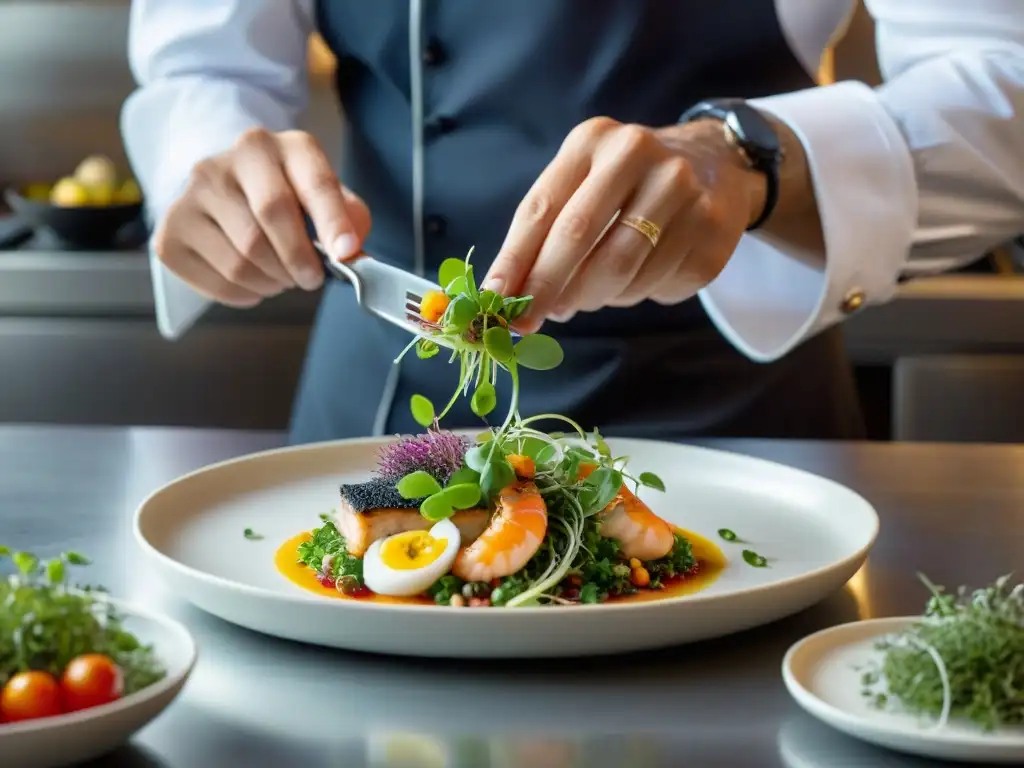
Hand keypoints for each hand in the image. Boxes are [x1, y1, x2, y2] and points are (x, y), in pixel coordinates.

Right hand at [154, 128, 371, 306]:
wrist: (224, 187)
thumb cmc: (284, 194)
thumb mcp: (321, 193)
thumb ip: (347, 218)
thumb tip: (351, 251)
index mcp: (276, 146)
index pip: (311, 182)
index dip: (332, 222)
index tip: (345, 254)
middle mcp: (227, 161)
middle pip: (271, 219)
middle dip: (300, 261)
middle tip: (311, 279)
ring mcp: (192, 194)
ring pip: (242, 258)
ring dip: (273, 282)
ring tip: (282, 278)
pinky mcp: (171, 231)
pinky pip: (217, 281)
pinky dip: (246, 295)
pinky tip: (255, 283)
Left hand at [483, 116, 767, 331]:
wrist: (716, 164)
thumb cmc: (626, 183)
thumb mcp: (581, 185)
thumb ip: (544, 233)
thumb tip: (508, 298)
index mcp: (593, 140)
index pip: (541, 209)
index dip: (514, 261)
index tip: (495, 302)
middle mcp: (639, 155)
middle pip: (578, 237)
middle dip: (547, 288)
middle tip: (529, 321)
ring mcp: (684, 191)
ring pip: (620, 271)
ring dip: (594, 297)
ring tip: (589, 293)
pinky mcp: (712, 231)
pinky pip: (659, 286)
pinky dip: (637, 294)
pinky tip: (640, 276)